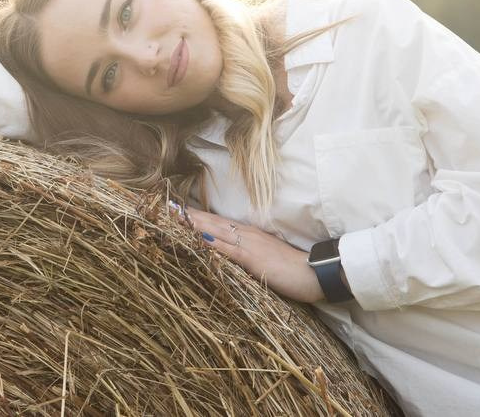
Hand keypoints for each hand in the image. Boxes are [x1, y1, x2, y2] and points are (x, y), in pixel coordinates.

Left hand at [170, 204, 324, 303]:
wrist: (315, 272)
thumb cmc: (291, 269)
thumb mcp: (263, 260)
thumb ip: (244, 256)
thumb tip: (224, 256)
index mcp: (247, 234)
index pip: (216, 222)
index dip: (195, 216)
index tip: (174, 210)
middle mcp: (245, 234)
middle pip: (210, 221)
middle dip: (187, 215)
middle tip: (164, 206)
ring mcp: (248, 244)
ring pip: (215, 230)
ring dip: (193, 223)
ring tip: (172, 216)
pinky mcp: (252, 258)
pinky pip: (227, 248)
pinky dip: (211, 242)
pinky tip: (196, 238)